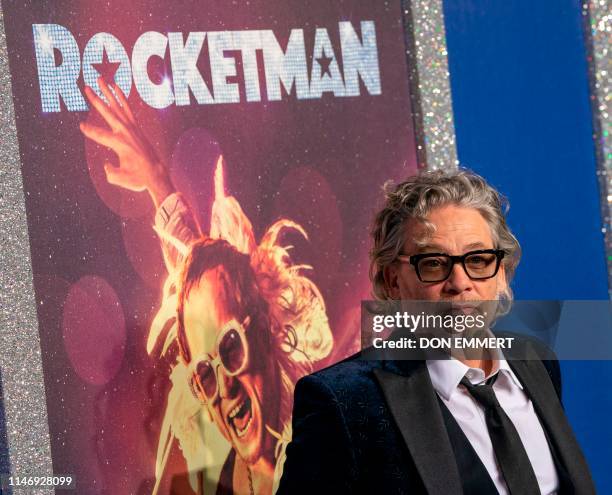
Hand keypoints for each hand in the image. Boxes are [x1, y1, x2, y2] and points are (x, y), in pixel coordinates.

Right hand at [80, 77, 174, 207]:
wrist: (156, 174)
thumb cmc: (137, 179)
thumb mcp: (120, 179)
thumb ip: (109, 172)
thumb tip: (106, 164)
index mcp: (120, 144)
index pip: (100, 134)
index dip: (89, 130)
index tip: (81, 125)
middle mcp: (126, 132)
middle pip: (107, 112)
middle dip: (96, 100)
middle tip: (85, 87)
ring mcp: (132, 128)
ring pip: (117, 106)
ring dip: (107, 92)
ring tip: (99, 79)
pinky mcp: (136, 127)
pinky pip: (127, 108)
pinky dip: (121, 98)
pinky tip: (115, 87)